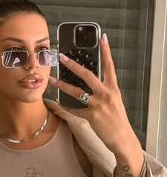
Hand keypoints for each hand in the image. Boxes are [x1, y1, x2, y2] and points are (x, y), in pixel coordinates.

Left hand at [49, 34, 140, 154]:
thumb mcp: (115, 102)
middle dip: (73, 65)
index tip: (102, 38)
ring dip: (62, 85)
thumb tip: (95, 85)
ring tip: (53, 80)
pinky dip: (66, 108)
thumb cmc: (118, 120)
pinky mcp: (91, 116)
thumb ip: (105, 92)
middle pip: (87, 75)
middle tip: (63, 57)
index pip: (109, 66)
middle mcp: (106, 94)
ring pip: (76, 91)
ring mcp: (98, 105)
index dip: (106, 51)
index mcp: (113, 89)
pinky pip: (75, 110)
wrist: (122, 138)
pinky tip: (59, 105)